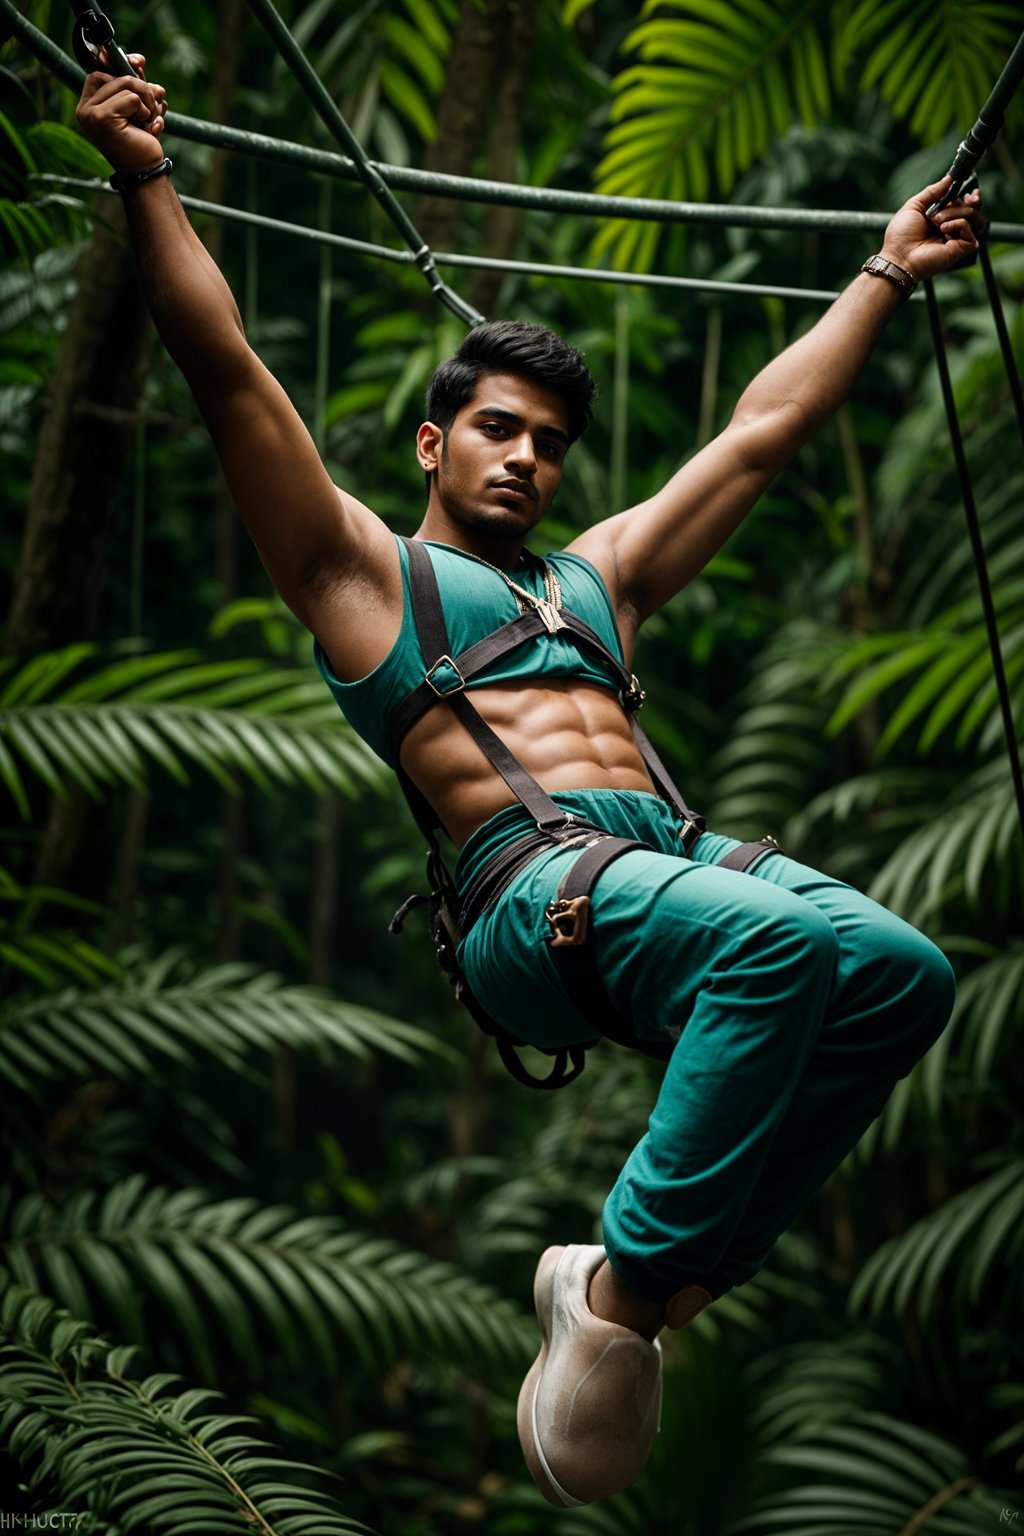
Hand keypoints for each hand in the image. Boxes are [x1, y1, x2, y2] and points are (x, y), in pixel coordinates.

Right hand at [75, 53, 166, 174]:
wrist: (146, 172)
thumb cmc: (141, 143)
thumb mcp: (139, 109)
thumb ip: (136, 86)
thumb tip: (139, 60)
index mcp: (89, 105)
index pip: (101, 71)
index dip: (121, 65)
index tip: (140, 63)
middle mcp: (85, 108)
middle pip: (116, 75)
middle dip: (141, 87)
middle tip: (153, 107)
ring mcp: (90, 113)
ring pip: (126, 83)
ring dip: (148, 101)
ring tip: (150, 121)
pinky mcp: (102, 118)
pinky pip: (132, 98)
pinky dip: (145, 111)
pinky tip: (146, 128)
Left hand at [879, 175, 983, 281]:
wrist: (899, 257)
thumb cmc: (901, 236)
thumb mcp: (914, 206)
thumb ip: (932, 192)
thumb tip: (949, 178)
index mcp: (941, 219)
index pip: (963, 204)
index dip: (969, 196)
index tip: (967, 192)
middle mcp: (950, 229)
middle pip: (969, 207)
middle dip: (956, 203)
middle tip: (943, 208)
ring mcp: (957, 239)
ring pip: (971, 215)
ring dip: (954, 212)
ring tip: (936, 221)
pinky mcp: (961, 249)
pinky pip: (968, 228)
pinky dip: (956, 223)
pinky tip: (942, 229)